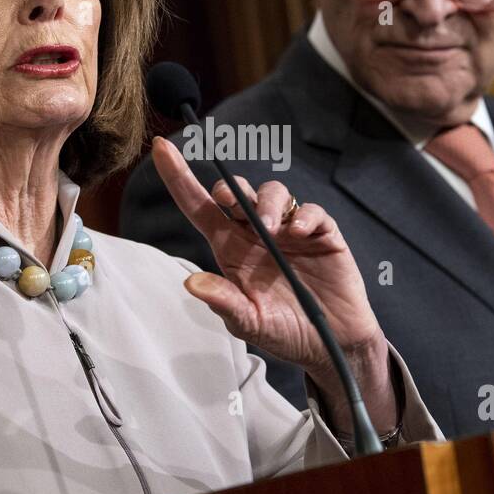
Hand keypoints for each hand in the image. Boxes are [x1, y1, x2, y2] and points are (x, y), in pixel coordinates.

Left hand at [150, 137, 386, 380]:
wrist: (331, 343)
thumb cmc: (285, 332)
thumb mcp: (249, 323)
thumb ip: (224, 302)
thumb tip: (191, 283)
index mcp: (231, 249)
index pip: (199, 207)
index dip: (179, 177)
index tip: (162, 149)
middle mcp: (256, 234)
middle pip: (236, 193)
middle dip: (228, 188)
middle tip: (227, 200)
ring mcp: (290, 231)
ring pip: (273, 193)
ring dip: (268, 204)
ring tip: (272, 230)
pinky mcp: (322, 235)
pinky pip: (311, 212)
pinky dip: (305, 216)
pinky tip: (300, 232)